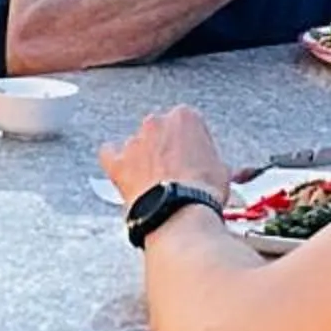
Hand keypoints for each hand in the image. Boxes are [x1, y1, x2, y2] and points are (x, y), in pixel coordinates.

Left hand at [100, 107, 231, 206]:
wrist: (179, 214)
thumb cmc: (201, 192)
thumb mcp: (221, 170)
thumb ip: (210, 159)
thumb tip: (211, 169)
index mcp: (185, 117)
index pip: (188, 124)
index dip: (192, 144)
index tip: (194, 158)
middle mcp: (157, 123)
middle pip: (160, 131)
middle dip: (166, 149)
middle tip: (176, 172)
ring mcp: (134, 141)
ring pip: (137, 144)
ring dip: (144, 159)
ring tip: (155, 183)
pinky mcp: (118, 162)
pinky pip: (109, 154)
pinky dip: (116, 162)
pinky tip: (124, 172)